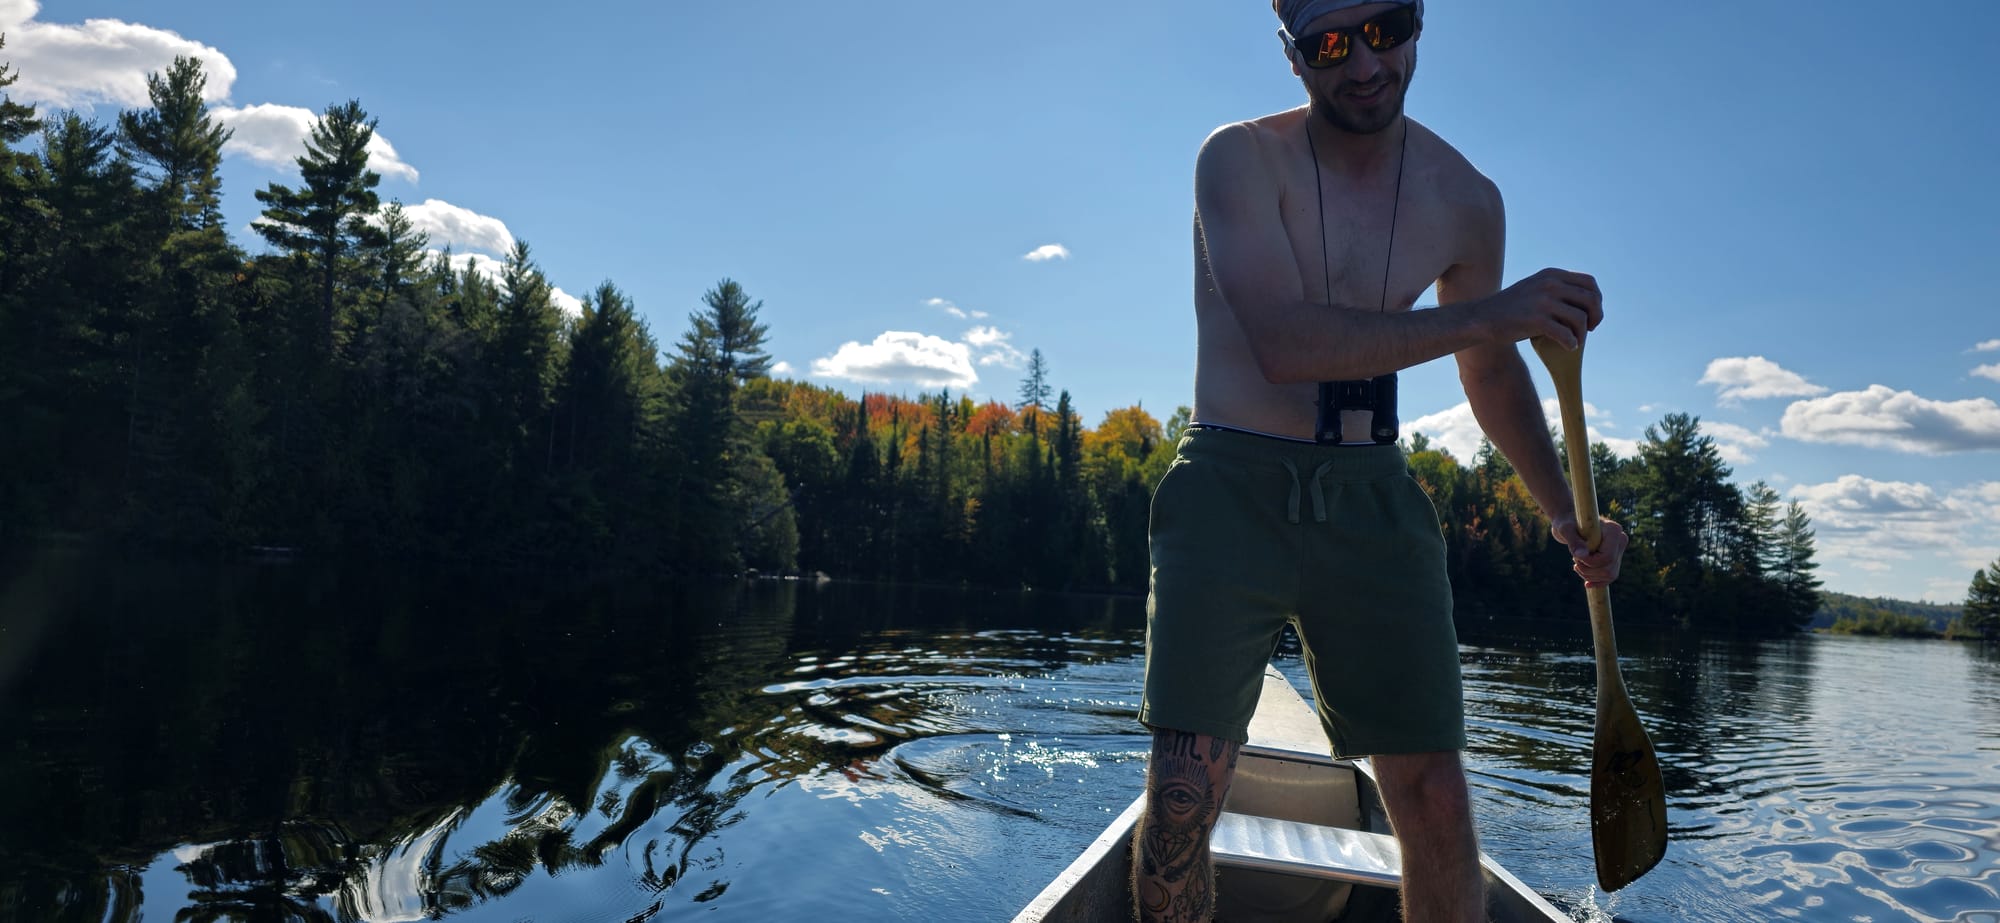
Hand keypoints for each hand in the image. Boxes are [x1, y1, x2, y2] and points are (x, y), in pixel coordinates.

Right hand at [1478, 268, 1601, 348]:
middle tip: (1590, 329)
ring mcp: (1543, 301)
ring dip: (1582, 333)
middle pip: (1590, 299)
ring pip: (1580, 318)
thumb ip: (1558, 289)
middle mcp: (1550, 284)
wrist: (1482, 319)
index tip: (1591, 315)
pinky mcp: (1536, 319)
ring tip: (1575, 341)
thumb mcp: (1535, 288)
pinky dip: (1571, 343)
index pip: (1590, 283)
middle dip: (1595, 317)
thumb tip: (1588, 302)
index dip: (1597, 300)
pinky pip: (1566, 334)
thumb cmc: (1512, 309)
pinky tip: (1568, 348)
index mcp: (1552, 274)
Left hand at [1552, 516, 1626, 587]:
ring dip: (1590, 576)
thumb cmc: (1566, 523)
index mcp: (1614, 529)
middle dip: (1588, 570)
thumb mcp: (1566, 530)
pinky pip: (1610, 577)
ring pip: (1610, 575)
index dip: (1590, 563)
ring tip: (1577, 564)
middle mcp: (1621, 539)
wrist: (1569, 523)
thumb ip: (1574, 542)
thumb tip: (1582, 556)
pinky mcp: (1615, 558)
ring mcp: (1619, 549)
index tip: (1575, 557)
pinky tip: (1587, 584)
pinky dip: (1598, 581)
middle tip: (1574, 560)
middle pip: (1609, 569)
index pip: (1607, 557)